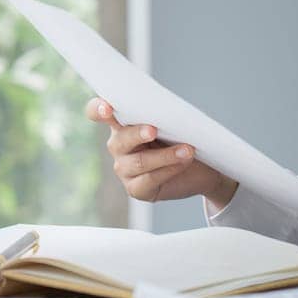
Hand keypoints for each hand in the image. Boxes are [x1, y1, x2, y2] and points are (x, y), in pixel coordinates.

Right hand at [84, 97, 238, 209]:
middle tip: (154, 130)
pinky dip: (169, 169)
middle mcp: (117, 144)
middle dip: (138, 133)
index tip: (107, 109)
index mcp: (120, 122)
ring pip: (139, 161)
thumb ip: (159, 114)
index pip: (96, 112)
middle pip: (120, 139)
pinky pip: (149, 179)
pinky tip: (184, 162)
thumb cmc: (181, 137)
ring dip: (166, 155)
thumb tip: (164, 109)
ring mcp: (124, 168)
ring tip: (188, 150)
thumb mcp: (170, 121)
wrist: (201, 166)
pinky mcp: (135, 188)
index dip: (98, 109)